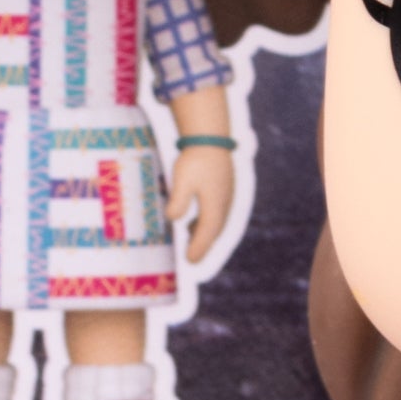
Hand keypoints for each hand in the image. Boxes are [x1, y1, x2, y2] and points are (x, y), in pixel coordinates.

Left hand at [169, 142, 236, 263]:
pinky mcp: (224, 189)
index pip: (206, 234)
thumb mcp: (182, 181)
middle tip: (192, 259)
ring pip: (217, 222)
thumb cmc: (195, 160)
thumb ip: (178, 202)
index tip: (189, 261)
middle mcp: (224, 204)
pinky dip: (208, 223)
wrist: (210, 138)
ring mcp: (226, 197)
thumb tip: (174, 219)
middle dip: (203, 246)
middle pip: (214, 231)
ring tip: (192, 242)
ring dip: (205, 234)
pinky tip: (196, 222)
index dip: (198, 248)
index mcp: (215, 206)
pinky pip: (217, 213)